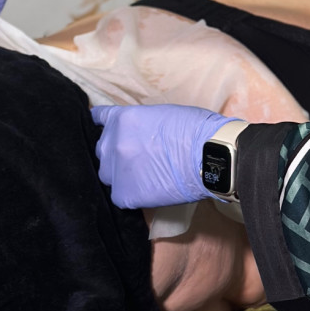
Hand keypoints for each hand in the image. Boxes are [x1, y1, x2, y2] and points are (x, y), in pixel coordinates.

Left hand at [90, 103, 239, 208]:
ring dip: (120, 175)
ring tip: (143, 177)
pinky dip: (130, 195)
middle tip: (137, 158)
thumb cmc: (194, 130)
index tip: (107, 130)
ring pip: (107, 174)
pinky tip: (146, 192)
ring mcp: (117, 169)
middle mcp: (112, 143)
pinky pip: (119, 196)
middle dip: (116, 153)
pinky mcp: (125, 193)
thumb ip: (139, 124)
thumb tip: (136, 134)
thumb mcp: (160, 114)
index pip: (99, 119)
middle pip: (102, 151)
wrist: (209, 155)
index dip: (105, 126)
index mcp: (122, 118)